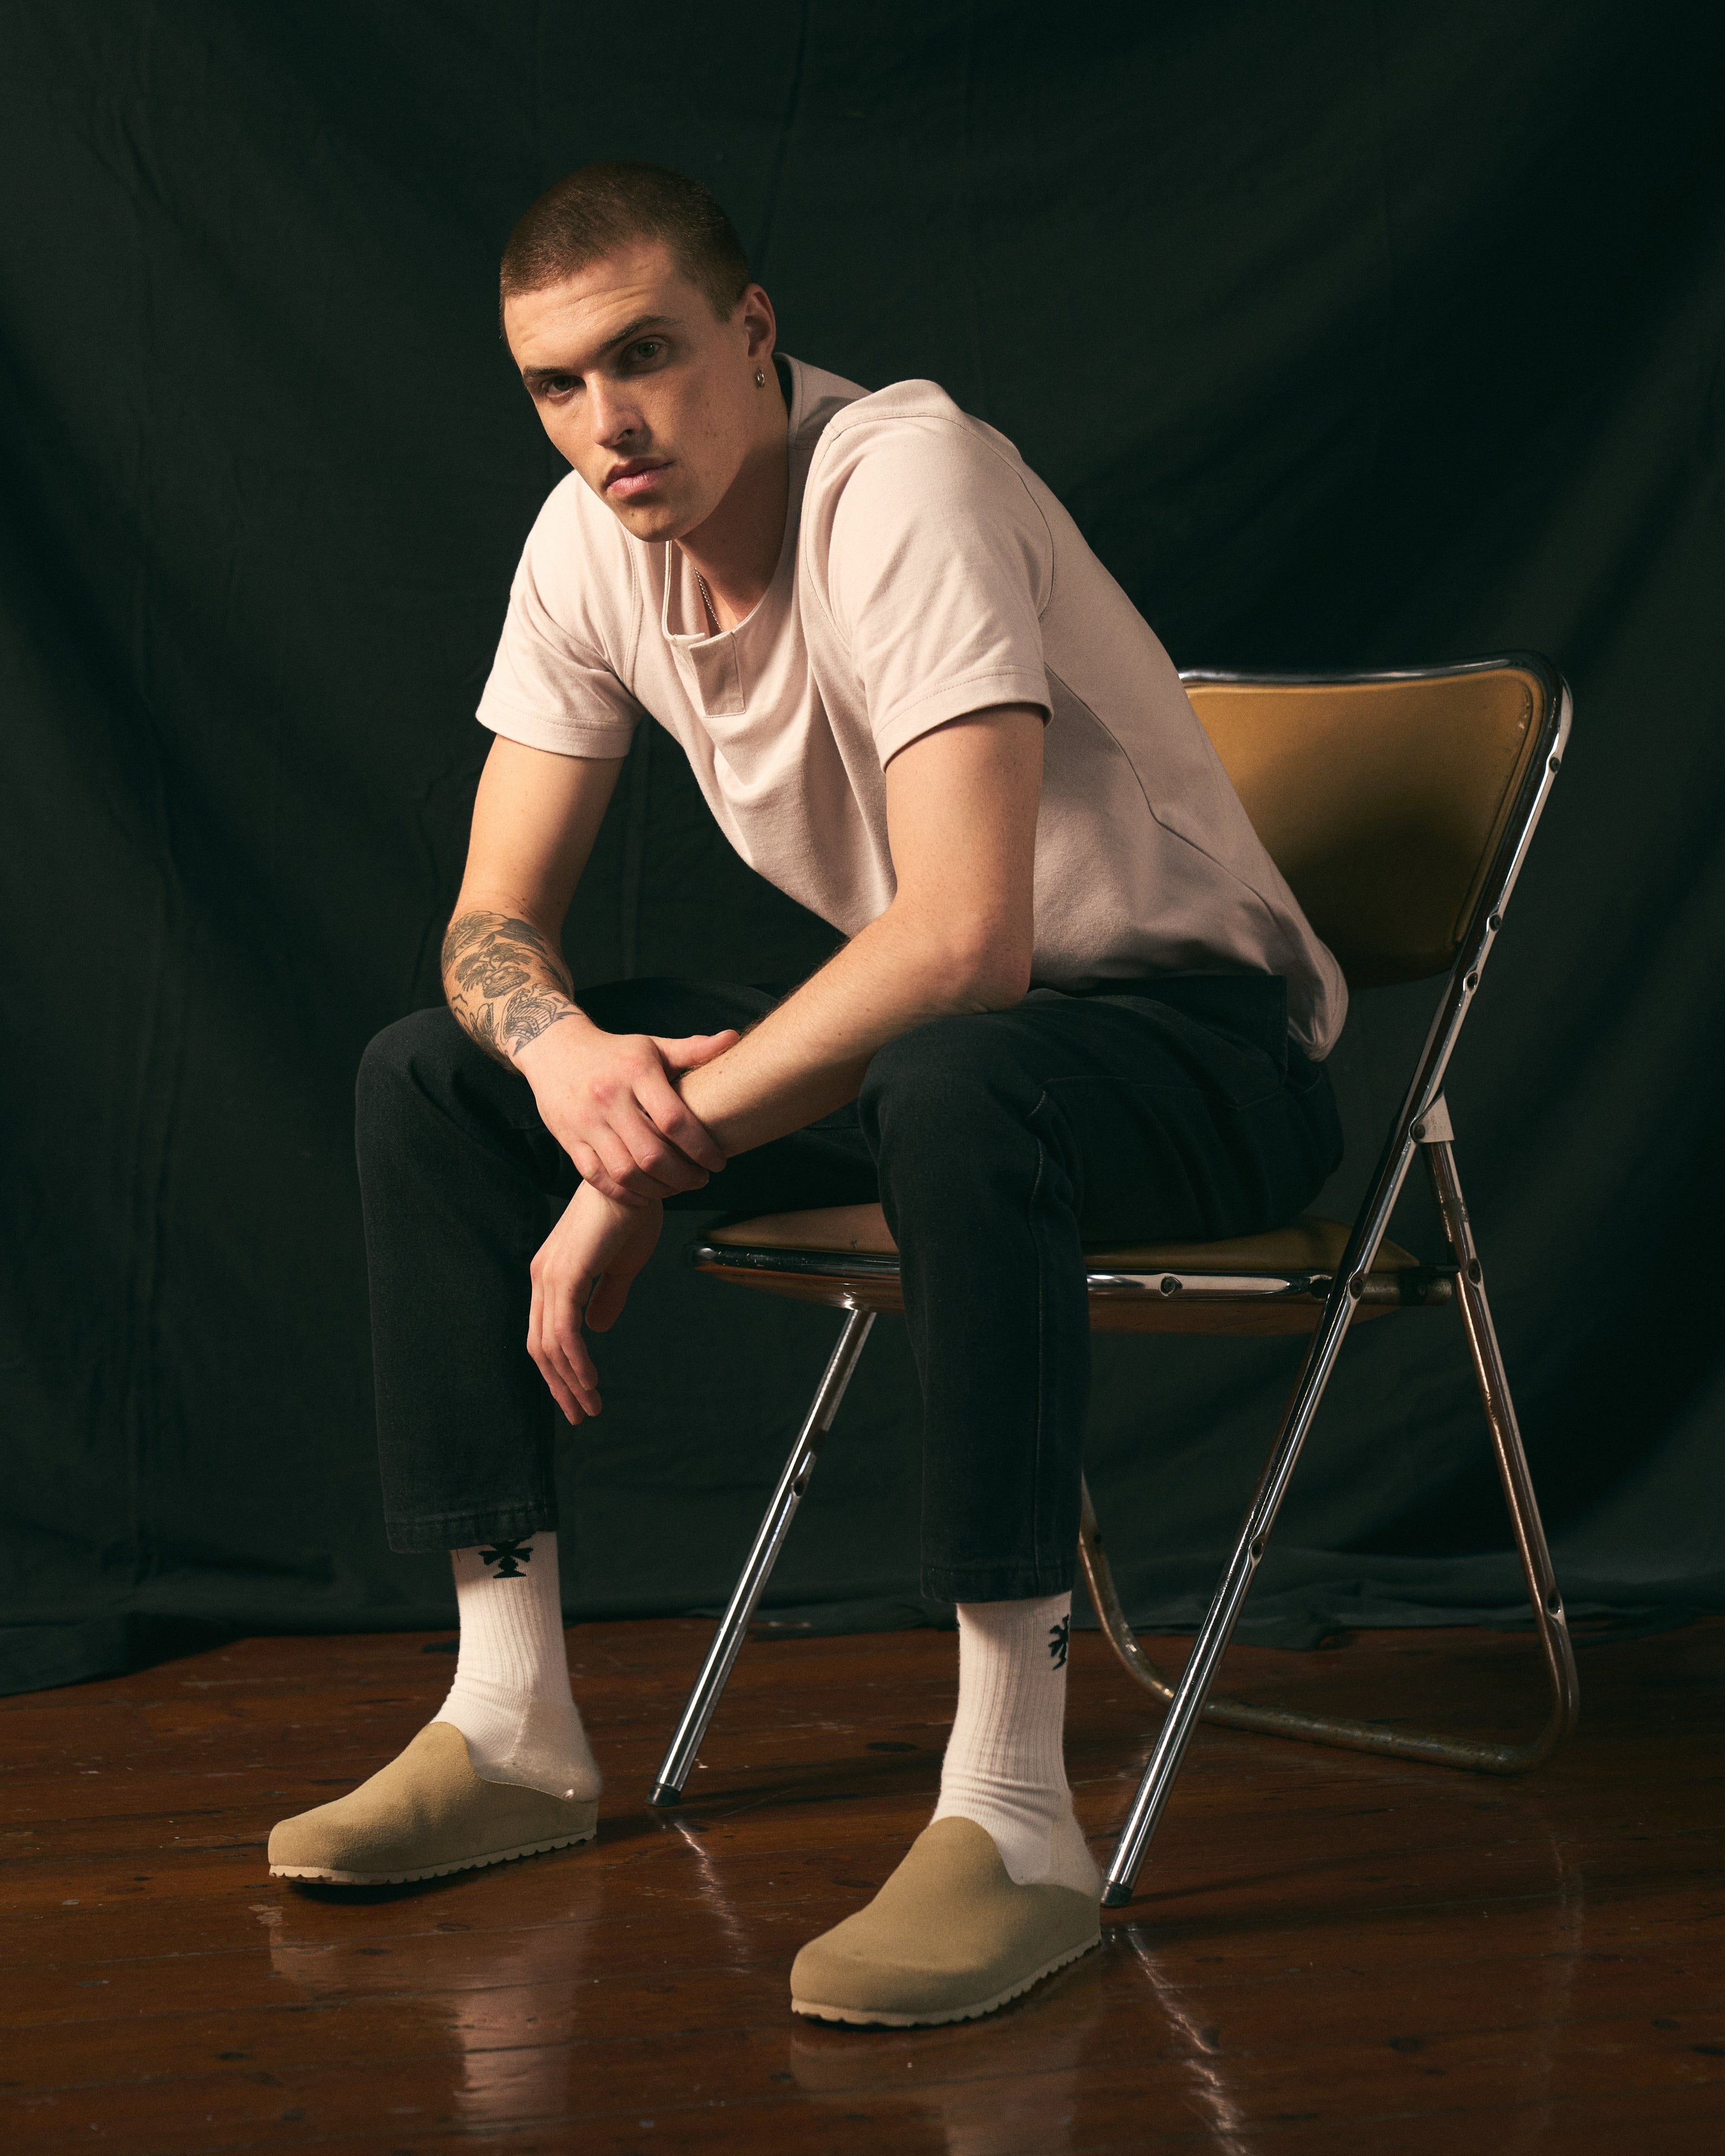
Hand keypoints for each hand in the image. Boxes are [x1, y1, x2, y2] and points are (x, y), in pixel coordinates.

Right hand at [515, 1021, 738, 1203]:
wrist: (554, 1049)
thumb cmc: (615, 1052)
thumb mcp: (652, 1046)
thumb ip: (693, 1049)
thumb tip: (734, 1038)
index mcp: (635, 1072)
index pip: (674, 1120)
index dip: (701, 1148)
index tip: (719, 1163)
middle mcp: (609, 1098)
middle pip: (651, 1154)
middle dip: (683, 1176)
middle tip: (701, 1180)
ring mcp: (586, 1122)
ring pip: (625, 1171)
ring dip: (657, 1189)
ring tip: (677, 1188)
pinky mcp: (568, 1140)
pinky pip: (598, 1178)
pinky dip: (624, 1193)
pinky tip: (645, 1195)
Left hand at [528, 1183, 663, 1423]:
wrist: (639, 1179)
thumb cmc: (635, 1215)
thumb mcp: (622, 1266)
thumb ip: (606, 1297)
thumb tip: (595, 1330)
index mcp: (553, 1274)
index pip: (546, 1333)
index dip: (560, 1369)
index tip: (580, 1396)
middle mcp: (543, 1276)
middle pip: (540, 1345)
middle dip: (559, 1385)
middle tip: (581, 1414)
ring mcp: (550, 1275)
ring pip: (549, 1344)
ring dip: (570, 1381)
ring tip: (589, 1406)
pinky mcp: (565, 1275)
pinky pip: (563, 1330)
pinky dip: (575, 1361)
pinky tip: (589, 1382)